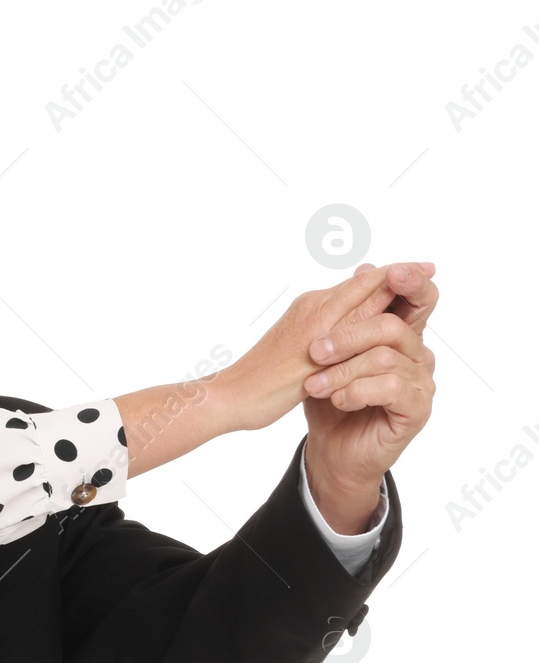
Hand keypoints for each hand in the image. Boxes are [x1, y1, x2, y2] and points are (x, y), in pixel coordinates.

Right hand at [217, 262, 428, 431]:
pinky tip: (400, 318)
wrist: (231, 396)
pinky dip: (376, 314)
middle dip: (398, 274)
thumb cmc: (261, 378)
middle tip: (430, 267)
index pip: (354, 285)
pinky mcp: (314, 346)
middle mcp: (312, 308)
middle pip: (363, 284)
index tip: (415, 270)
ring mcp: (313, 325)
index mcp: (309, 308)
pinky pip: (353, 326)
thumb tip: (344, 330)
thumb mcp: (297, 349)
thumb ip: (323, 333)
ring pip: (360, 296)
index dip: (386, 275)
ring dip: (393, 285)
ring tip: (423, 278)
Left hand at [302, 261, 437, 527]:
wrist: (329, 447)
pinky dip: (357, 391)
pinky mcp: (416, 409)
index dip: (410, 282)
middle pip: (392, 326)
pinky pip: (392, 387)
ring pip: (386, 358)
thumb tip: (364, 265)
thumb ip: (347, 312)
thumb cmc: (329, 398)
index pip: (416, 299)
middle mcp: (416, 355)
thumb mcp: (331, 352)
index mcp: (398, 336)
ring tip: (315, 387)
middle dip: (348, 335)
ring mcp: (420, 382)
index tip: (394, 272)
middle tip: (314, 352)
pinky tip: (338, 401)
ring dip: (342, 371)